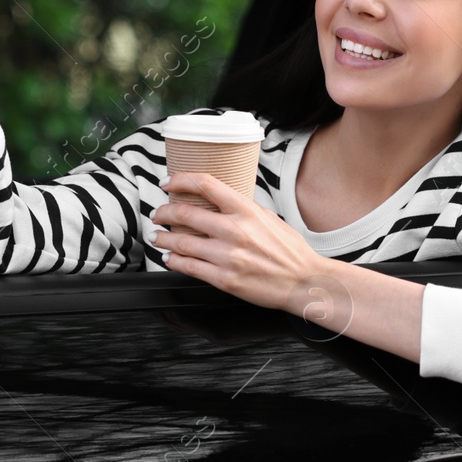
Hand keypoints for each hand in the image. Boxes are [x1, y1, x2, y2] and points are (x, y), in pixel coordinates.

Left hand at [149, 173, 336, 314]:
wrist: (303, 281)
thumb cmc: (289, 251)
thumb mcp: (268, 217)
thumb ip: (241, 208)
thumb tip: (217, 200)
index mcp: (246, 211)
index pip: (206, 185)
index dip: (180, 180)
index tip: (168, 183)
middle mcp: (235, 230)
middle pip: (185, 213)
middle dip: (164, 212)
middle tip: (158, 214)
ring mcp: (228, 256)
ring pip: (181, 242)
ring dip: (163, 238)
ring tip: (158, 237)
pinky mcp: (224, 279)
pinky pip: (189, 267)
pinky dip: (174, 260)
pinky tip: (170, 257)